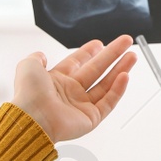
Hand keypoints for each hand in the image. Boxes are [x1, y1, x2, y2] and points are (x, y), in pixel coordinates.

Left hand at [11, 36, 135, 143]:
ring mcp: (82, 105)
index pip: (78, 62)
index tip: (100, 43)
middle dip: (113, 55)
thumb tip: (41, 54)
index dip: (90, 52)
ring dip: (120, 69)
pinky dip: (118, 89)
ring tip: (132, 56)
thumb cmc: (29, 94)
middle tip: (126, 42)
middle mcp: (71, 92)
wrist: (33, 118)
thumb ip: (36, 58)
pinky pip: (108, 102)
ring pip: (106, 84)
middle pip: (97, 70)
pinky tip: (125, 76)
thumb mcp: (27, 66)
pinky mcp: (91, 117)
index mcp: (57, 80)